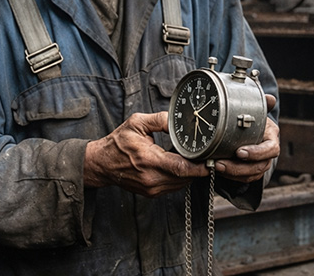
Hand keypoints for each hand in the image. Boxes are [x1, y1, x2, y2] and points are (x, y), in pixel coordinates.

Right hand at [84, 112, 209, 196]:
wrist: (101, 164)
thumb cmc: (118, 143)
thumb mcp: (136, 123)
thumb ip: (159, 120)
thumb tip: (178, 120)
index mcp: (149, 160)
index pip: (181, 168)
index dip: (200, 166)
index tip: (212, 160)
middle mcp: (151, 178)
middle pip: (185, 178)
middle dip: (198, 168)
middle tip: (208, 157)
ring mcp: (151, 188)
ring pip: (181, 184)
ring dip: (190, 174)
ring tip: (195, 160)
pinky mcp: (151, 193)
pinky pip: (173, 187)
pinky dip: (180, 177)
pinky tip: (180, 166)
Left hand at [213, 93, 278, 183]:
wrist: (250, 130)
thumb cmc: (252, 120)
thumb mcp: (256, 111)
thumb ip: (262, 105)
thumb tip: (270, 99)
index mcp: (271, 137)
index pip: (271, 149)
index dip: (257, 153)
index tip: (239, 152)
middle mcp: (268, 153)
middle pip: (258, 166)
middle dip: (238, 167)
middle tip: (220, 163)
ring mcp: (260, 164)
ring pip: (250, 175)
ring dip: (232, 173)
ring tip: (214, 167)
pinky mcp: (251, 172)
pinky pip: (243, 179)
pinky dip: (230, 177)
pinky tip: (217, 171)